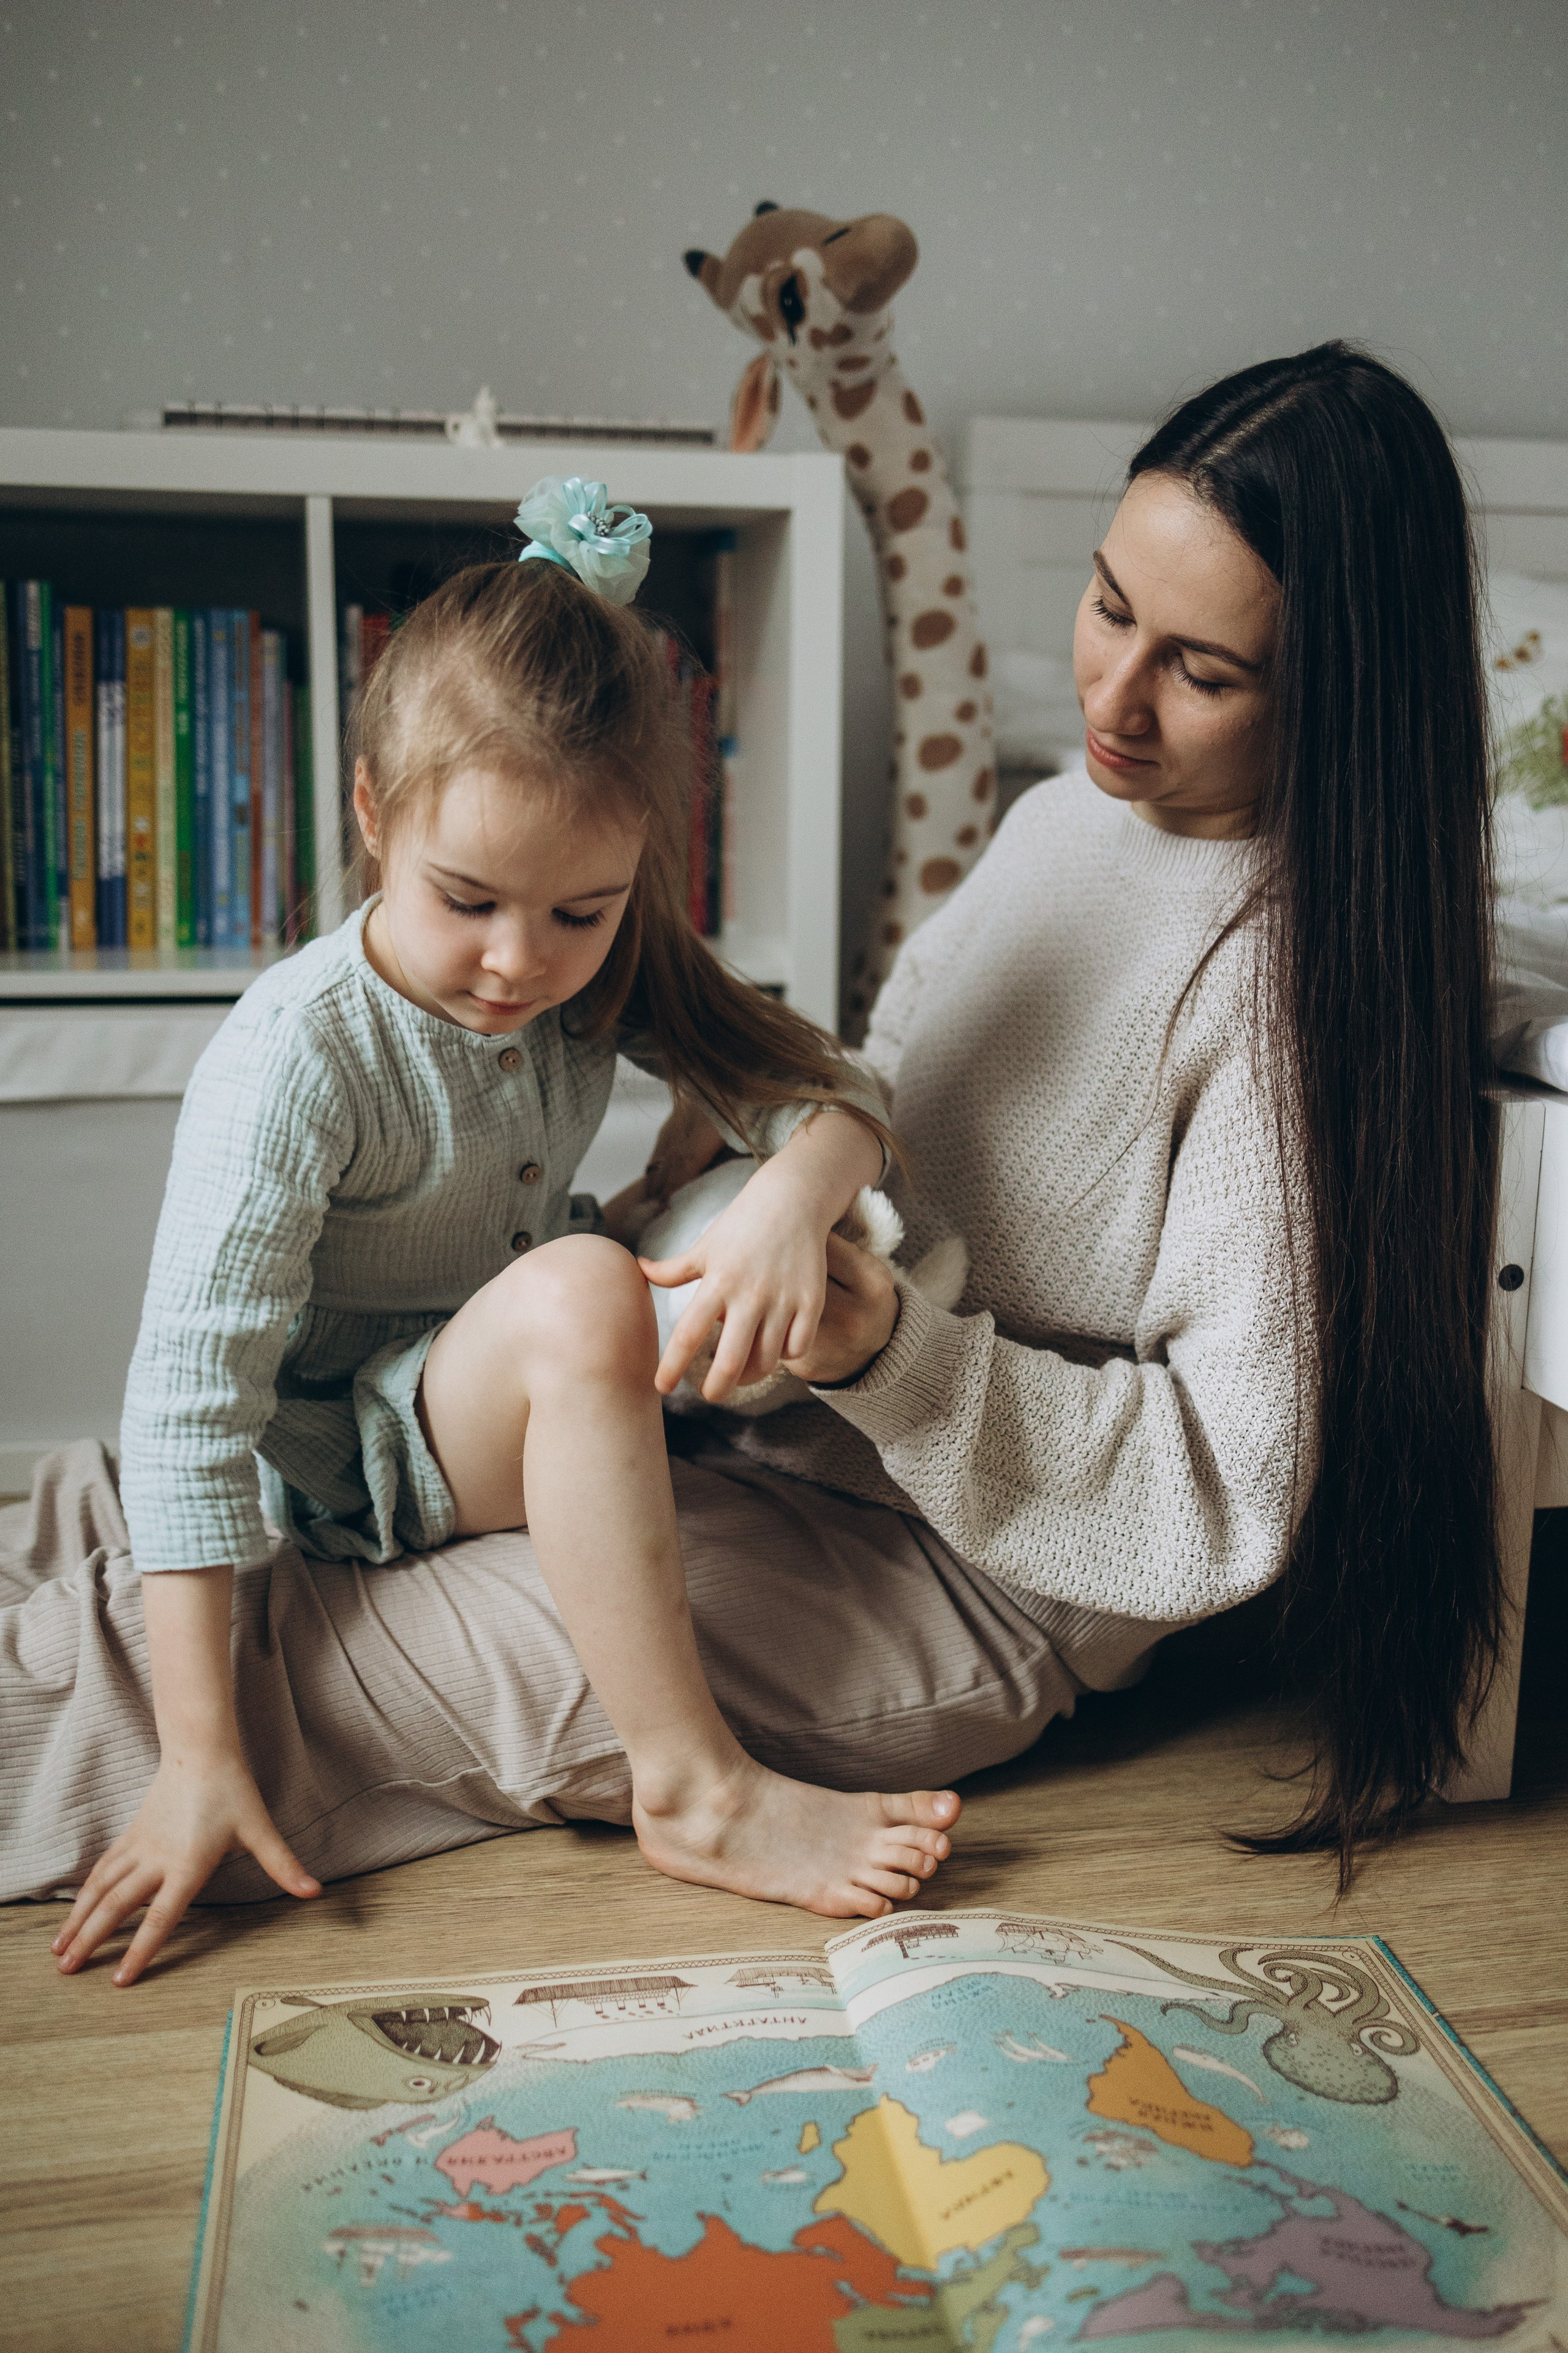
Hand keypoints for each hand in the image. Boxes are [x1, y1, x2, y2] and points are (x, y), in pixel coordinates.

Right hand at [52, 1747, 318, 1985]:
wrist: (200, 1748)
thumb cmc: (232, 1789)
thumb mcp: (260, 1829)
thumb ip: (283, 1866)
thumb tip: (314, 1891)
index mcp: (187, 1864)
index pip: (160, 1917)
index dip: (140, 1951)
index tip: (119, 1979)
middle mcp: (156, 1858)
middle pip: (116, 1907)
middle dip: (90, 1941)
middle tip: (66, 1973)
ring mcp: (139, 1845)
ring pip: (100, 1889)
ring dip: (78, 1921)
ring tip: (58, 1950)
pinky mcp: (131, 1834)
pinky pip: (103, 1868)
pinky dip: (85, 1892)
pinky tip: (75, 1910)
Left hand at [641, 1107, 884, 1401]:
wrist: (793, 1200)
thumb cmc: (742, 1224)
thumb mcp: (705, 1246)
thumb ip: (673, 1269)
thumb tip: (638, 1269)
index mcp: (717, 1282)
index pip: (687, 1335)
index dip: (672, 1367)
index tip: (661, 1387)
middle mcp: (750, 1294)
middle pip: (731, 1362)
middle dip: (717, 1389)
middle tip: (710, 1395)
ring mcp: (783, 1300)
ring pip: (767, 1360)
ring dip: (751, 1375)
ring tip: (742, 1373)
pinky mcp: (811, 1302)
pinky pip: (797, 1347)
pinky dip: (785, 1355)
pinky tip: (776, 1347)